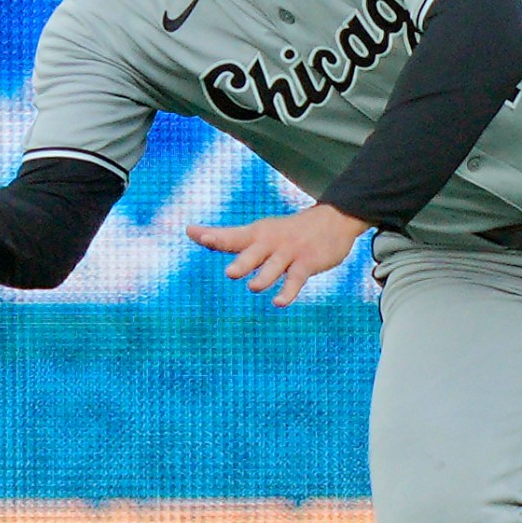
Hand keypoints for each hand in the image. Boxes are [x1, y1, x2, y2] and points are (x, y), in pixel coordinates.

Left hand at [187, 203, 371, 306]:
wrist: (334, 219)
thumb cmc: (286, 230)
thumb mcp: (257, 230)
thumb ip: (225, 236)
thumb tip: (188, 231)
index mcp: (256, 234)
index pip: (231, 236)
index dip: (215, 237)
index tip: (194, 233)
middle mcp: (270, 242)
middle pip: (252, 252)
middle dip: (243, 262)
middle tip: (230, 272)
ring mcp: (289, 252)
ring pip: (274, 267)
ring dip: (264, 277)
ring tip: (253, 287)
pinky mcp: (307, 263)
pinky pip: (295, 279)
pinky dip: (287, 292)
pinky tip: (278, 303)